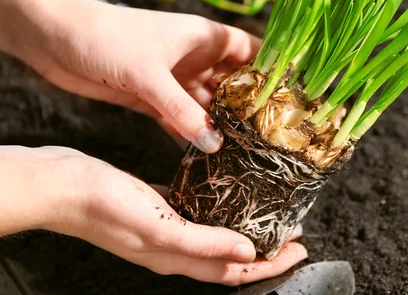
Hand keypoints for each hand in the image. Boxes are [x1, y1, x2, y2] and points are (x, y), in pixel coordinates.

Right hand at [0, 146, 307, 285]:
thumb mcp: (156, 225)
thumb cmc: (102, 205)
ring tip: (268, 215)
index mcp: (176, 256)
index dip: (270, 265)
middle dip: (265, 250)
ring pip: (217, 235)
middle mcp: (174, 246)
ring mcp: (165, 226)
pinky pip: (197, 212)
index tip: (300, 250)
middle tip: (294, 235)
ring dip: (244, 228)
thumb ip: (200, 242)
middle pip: (231, 255)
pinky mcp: (157, 206)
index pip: (234, 269)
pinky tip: (228, 193)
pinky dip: (219, 209)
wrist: (61, 185)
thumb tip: (245, 252)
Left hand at [32, 0, 259, 151]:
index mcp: (202, 37)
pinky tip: (204, 153)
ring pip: (207, 104)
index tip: (293, 95)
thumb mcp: (149, 74)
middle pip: (232, 83)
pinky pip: (180, 118)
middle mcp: (193, 58)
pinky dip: (191, 133)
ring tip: (244, 150)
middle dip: (249, 106)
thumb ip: (182, 110)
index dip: (272, 69)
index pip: (250, 50)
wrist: (53, 37)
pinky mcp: (151, 97)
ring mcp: (173, 79)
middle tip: (271, 134)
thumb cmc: (106, 38)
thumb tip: (215, 143)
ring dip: (220, 124)